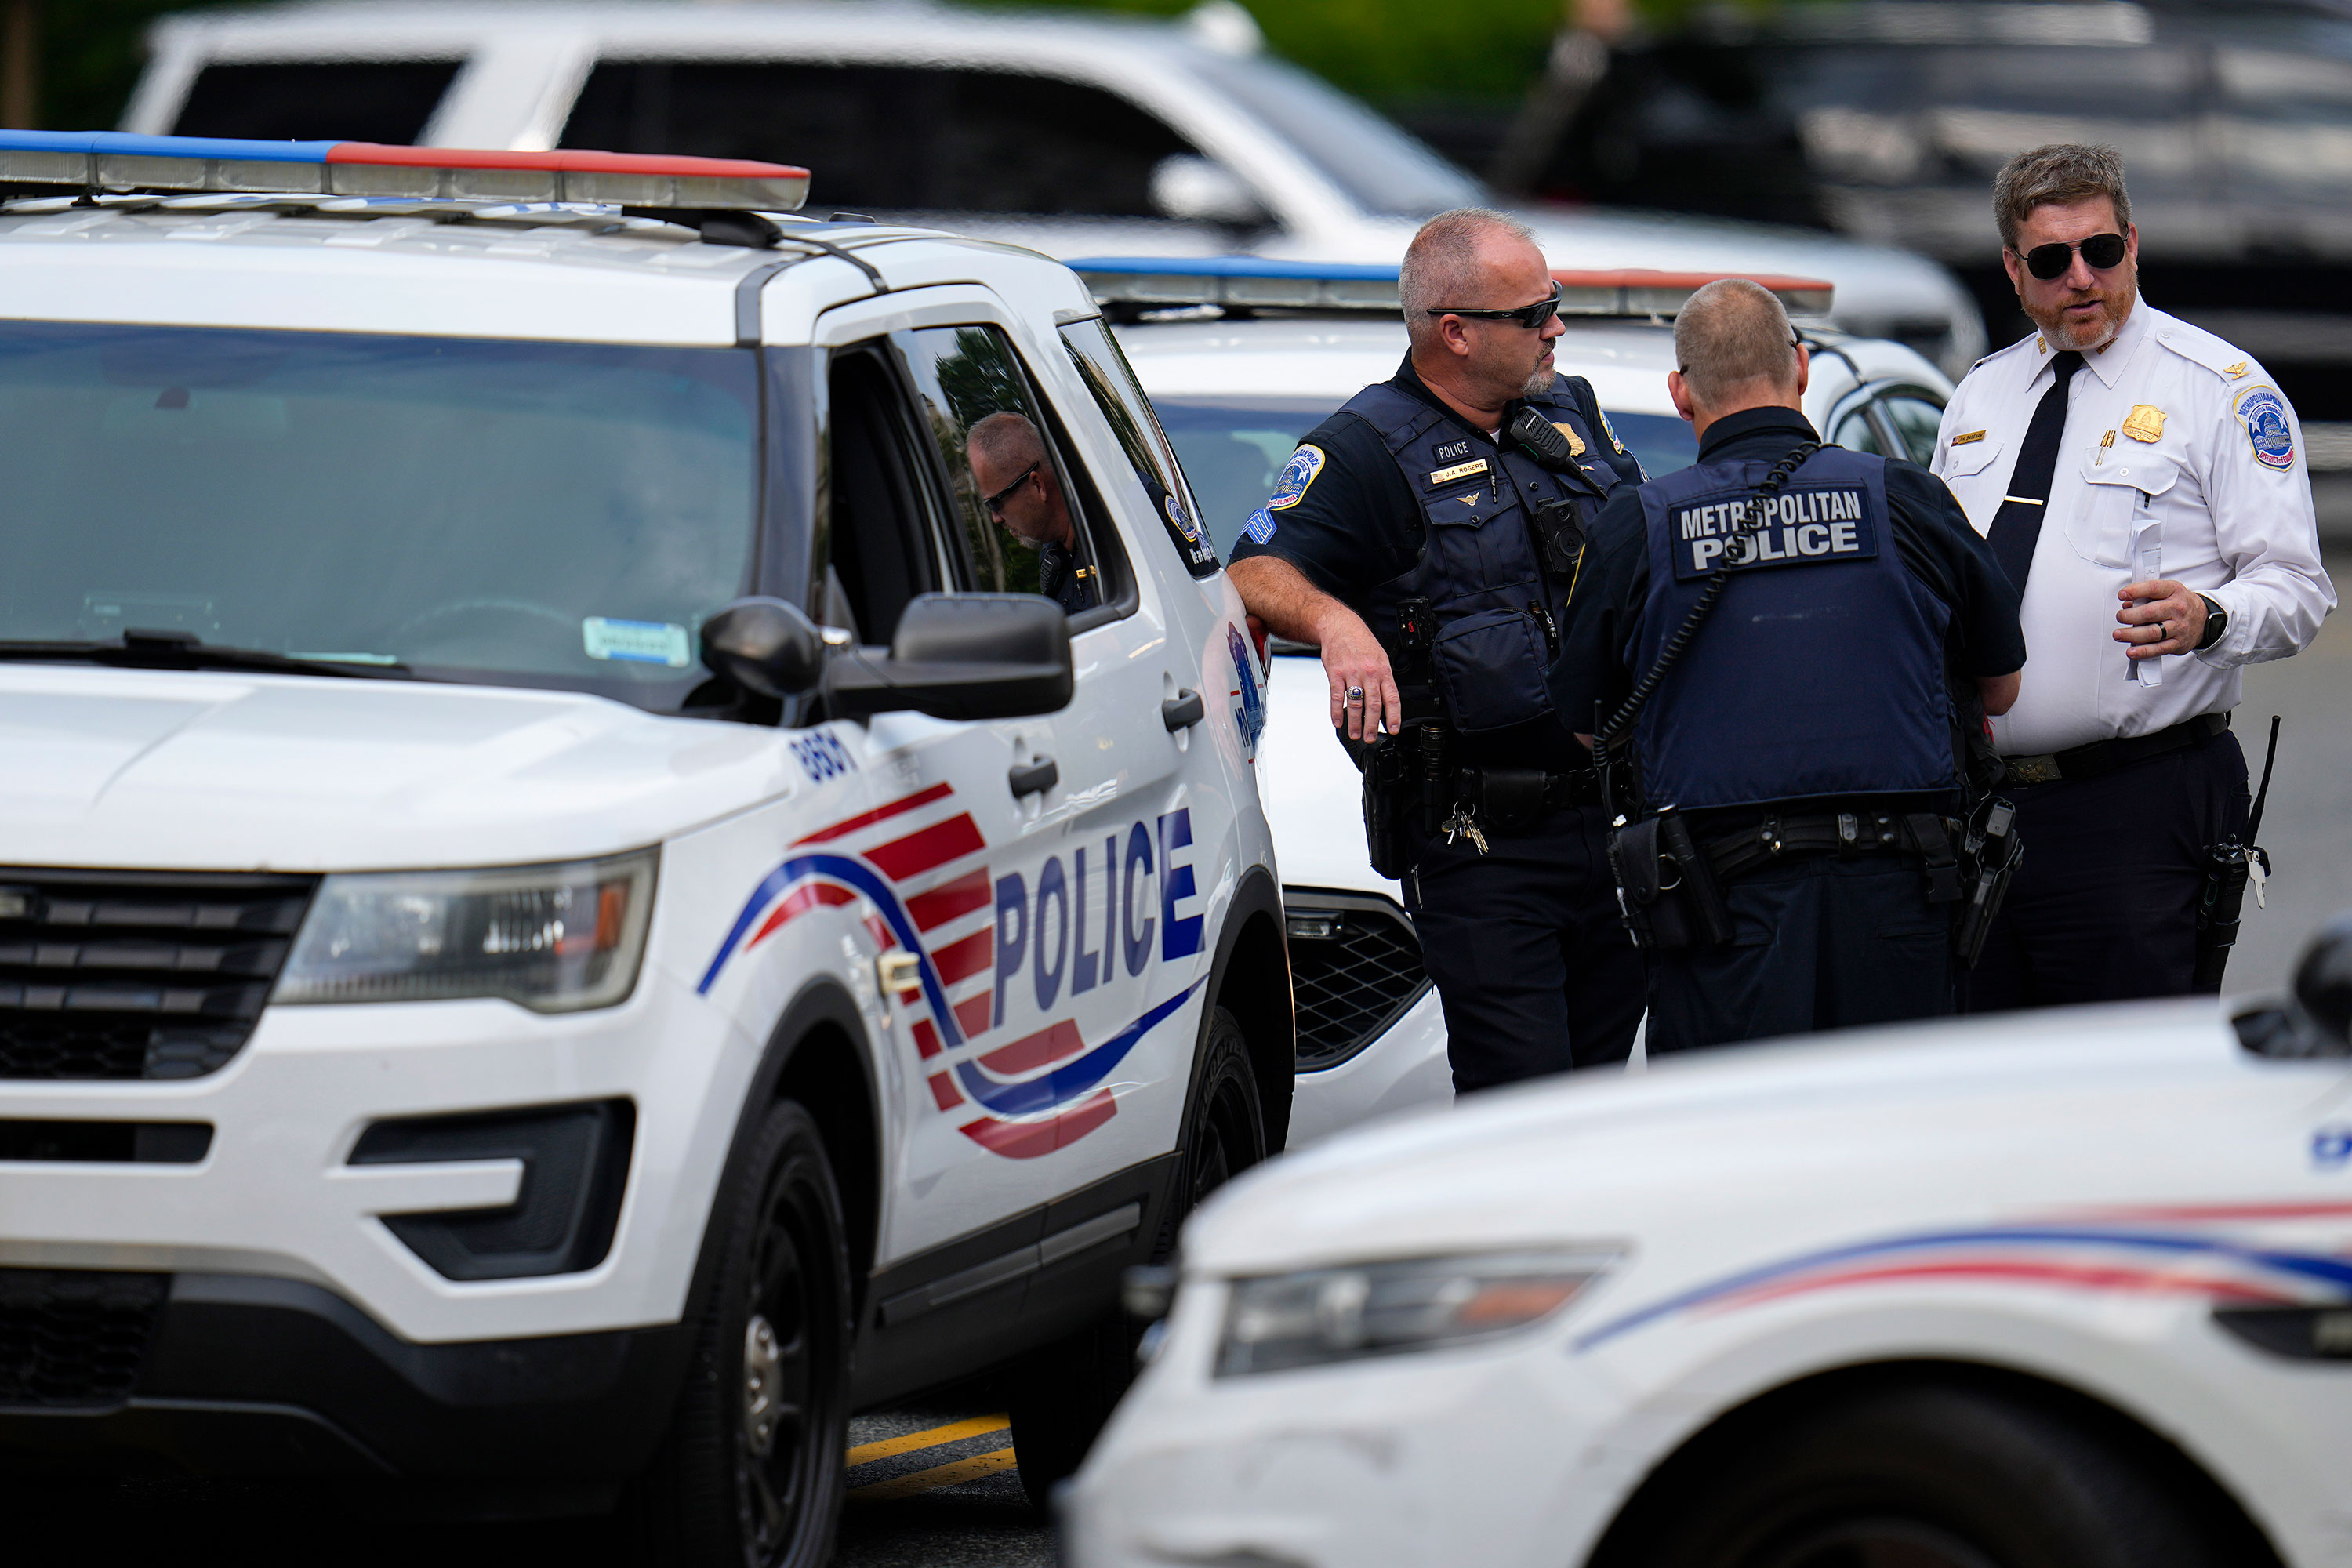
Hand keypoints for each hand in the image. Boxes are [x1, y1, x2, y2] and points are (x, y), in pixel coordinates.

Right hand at [1318, 609, 1399, 741]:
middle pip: (1373, 705)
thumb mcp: (1380, 657)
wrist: (1340, 626)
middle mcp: (1369, 673)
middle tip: (1370, 737)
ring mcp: (1352, 673)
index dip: (1393, 716)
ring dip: (1354, 723)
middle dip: (1372, 725)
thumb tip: (1385, 703)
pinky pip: (1337, 696)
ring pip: (1355, 704)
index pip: (1391, 698)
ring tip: (1355, 734)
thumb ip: (1382, 679)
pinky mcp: (1335, 673)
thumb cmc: (1361, 643)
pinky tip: (1337, 722)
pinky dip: (1336, 711)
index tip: (1393, 730)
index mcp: (1383, 670)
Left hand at [2115, 579, 2205, 659]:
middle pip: (2150, 613)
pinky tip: (2132, 651)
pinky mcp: (2177, 643)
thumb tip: (2127, 604)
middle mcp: (2177, 609)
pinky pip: (2159, 649)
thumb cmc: (2180, 604)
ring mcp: (2178, 627)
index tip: (2122, 594)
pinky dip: (2143, 651)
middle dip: (2130, 616)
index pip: (2153, 588)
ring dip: (2132, 635)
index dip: (2136, 591)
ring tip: (2119, 634)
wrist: (2204, 619)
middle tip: (2120, 617)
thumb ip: (2147, 595)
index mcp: (2173, 591)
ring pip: (2153, 632)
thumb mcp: (2168, 591)